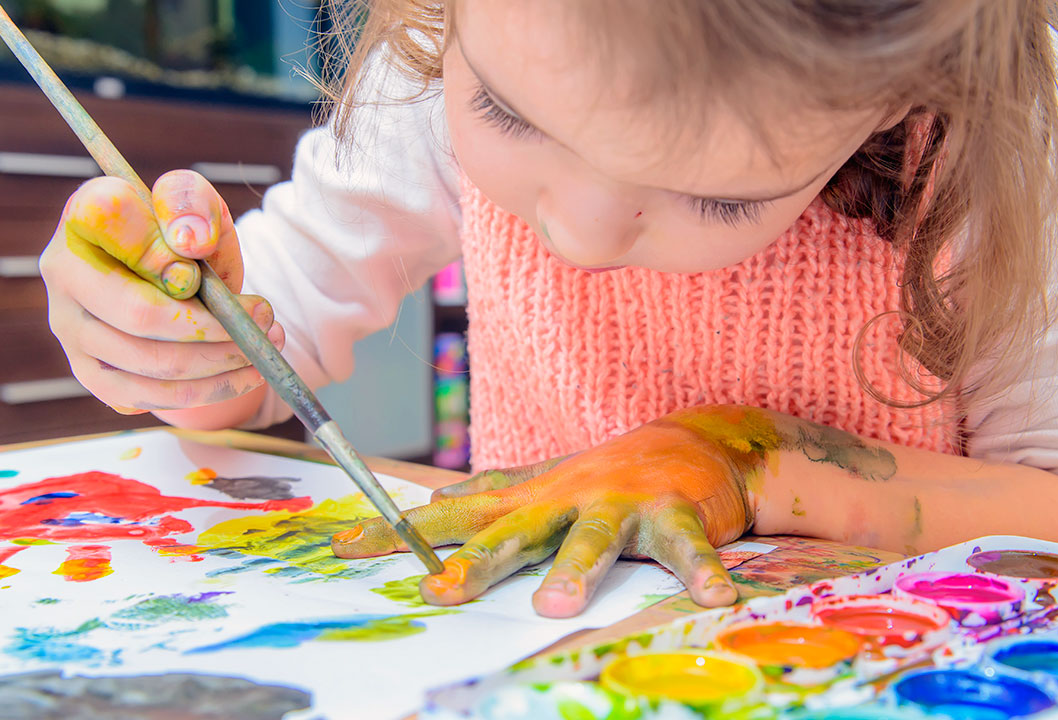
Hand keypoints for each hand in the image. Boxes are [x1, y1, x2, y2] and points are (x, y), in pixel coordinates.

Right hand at [40, 170, 283, 413]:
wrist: (174, 275)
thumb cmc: (183, 234)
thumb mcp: (197, 203)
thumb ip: (191, 203)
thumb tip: (189, 244)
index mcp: (84, 216)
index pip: (116, 228)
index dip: (169, 252)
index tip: (208, 262)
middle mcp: (63, 275)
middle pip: (141, 316)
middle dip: (216, 325)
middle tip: (264, 319)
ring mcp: (70, 330)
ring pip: (151, 365)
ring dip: (222, 361)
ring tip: (263, 346)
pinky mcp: (90, 373)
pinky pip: (150, 398)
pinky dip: (207, 391)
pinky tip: (245, 373)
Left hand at [332, 407, 773, 617]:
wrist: (691, 443)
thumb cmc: (604, 476)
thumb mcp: (541, 484)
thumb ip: (491, 495)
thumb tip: (430, 501)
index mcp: (529, 500)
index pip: (453, 514)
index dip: (400, 531)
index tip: (345, 549)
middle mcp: (567, 498)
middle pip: (515, 533)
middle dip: (477, 563)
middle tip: (440, 593)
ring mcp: (621, 503)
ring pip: (595, 537)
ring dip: (575, 569)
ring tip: (556, 605)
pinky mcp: (675, 512)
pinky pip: (686, 545)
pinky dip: (699, 569)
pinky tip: (711, 594)